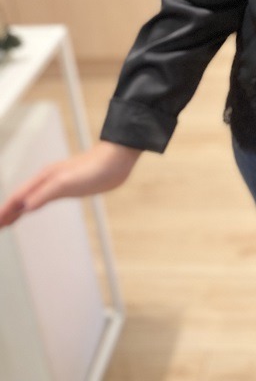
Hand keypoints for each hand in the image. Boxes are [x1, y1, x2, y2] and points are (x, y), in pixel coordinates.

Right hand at [0, 140, 141, 228]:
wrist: (117, 159)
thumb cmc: (95, 168)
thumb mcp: (67, 182)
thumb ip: (46, 194)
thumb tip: (25, 207)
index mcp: (44, 178)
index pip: (17, 197)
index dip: (5, 211)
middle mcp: (47, 180)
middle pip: (20, 198)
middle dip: (6, 212)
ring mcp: (56, 183)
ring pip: (29, 198)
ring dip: (16, 210)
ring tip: (5, 223)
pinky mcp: (67, 187)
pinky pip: (42, 199)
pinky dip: (31, 207)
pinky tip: (31, 210)